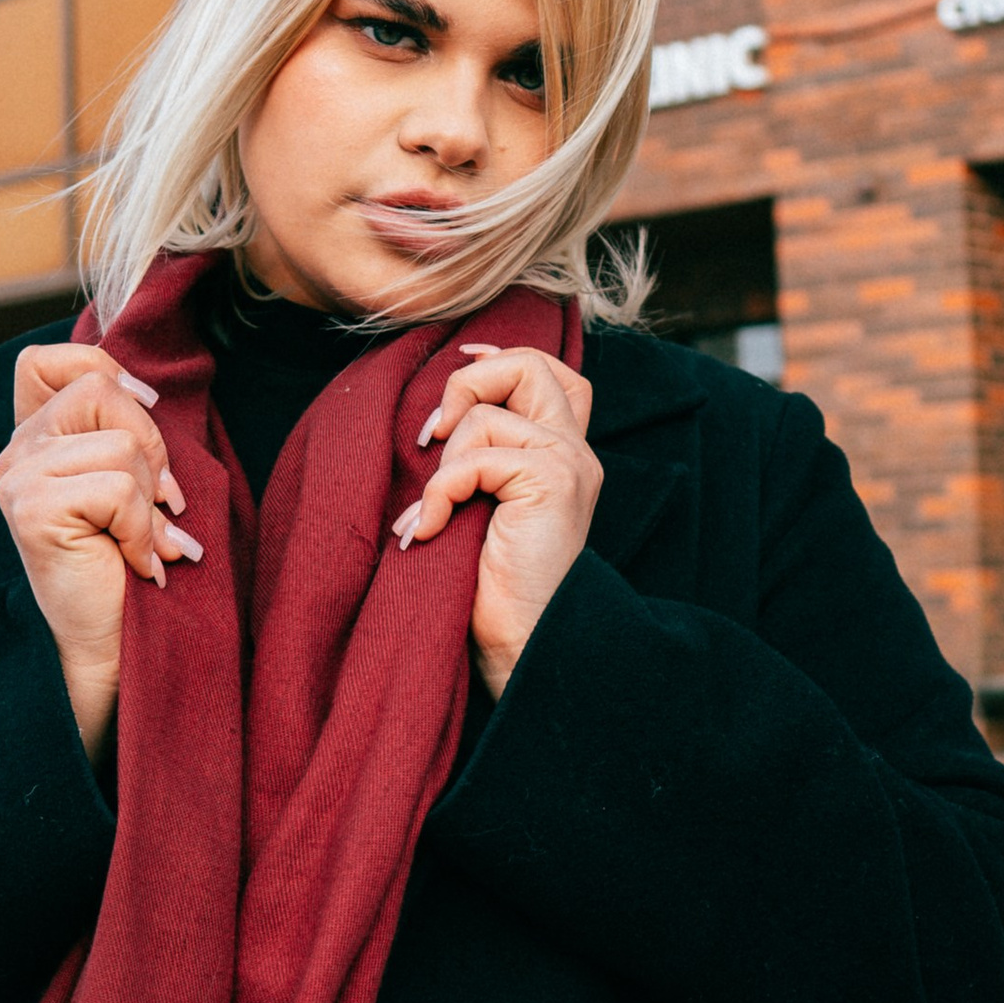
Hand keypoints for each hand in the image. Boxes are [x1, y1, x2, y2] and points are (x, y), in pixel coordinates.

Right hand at [0, 344, 201, 761]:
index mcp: (31, 440)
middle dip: (150, 444)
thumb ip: (121, 432)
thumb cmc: (125, 564)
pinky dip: (143, 528)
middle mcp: (14, 454)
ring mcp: (17, 480)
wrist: (110, 645)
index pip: (50, 361)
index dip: (107, 372)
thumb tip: (149, 393)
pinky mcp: (32, 509)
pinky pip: (118, 488)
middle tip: (158, 502)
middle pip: (99, 389)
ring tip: (145, 542)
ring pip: (119, 444)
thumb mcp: (128, 482)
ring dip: (151, 501)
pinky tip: (137, 561)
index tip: (145, 413)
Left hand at [395, 344, 599, 700]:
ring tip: (430, 514)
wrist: (524, 644)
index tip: (460, 366)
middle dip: (469, 384)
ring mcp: (568, 464)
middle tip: (433, 438)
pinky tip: (428, 532)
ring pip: (487, 415)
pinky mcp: (550, 482)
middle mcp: (575, 452)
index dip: (503, 358)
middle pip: (531, 366)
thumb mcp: (483, 510)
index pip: (552, 372)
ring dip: (442, 465)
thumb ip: (479, 462)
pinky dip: (438, 494)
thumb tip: (436, 423)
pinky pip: (473, 459)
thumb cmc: (493, 589)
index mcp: (565, 455)